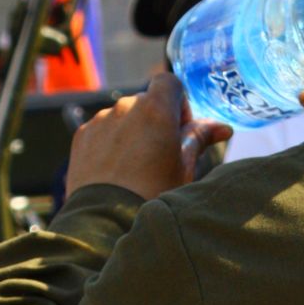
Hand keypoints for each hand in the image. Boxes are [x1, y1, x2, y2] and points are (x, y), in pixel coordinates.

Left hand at [65, 72, 230, 200]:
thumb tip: (222, 128)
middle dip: (155, 121)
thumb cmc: (151, 196)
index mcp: (155, 110)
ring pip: (123, 117)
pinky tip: (116, 173)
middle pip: (146, 101)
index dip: (178, 103)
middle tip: (161, 156)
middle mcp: (124, 107)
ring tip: (136, 170)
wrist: (105, 222)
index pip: (169, 82)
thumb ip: (199, 139)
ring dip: (132, 133)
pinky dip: (111, 144)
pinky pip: (102, 131)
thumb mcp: (184, 169)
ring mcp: (100, 121)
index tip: (180, 130)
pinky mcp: (81, 136)